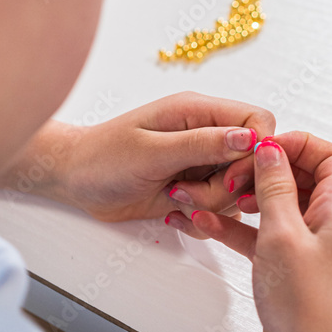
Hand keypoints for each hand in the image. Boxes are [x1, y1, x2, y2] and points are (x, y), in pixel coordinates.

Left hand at [3, 93, 274, 221]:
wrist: (73, 180)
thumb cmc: (102, 157)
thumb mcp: (152, 152)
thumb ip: (201, 145)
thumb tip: (249, 138)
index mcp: (197, 112)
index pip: (257, 122)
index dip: (256, 153)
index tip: (230, 176)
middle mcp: (204, 136)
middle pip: (251, 164)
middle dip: (225, 187)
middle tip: (187, 191)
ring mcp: (199, 164)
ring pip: (235, 192)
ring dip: (209, 205)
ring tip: (173, 197)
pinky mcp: (192, 189)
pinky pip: (217, 211)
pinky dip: (199, 219)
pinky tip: (171, 212)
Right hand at [177, 133, 331, 331]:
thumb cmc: (312, 310)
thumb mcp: (284, 235)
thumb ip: (275, 187)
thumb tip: (271, 150)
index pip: (327, 155)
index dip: (293, 144)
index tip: (259, 148)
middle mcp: (331, 223)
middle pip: (299, 176)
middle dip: (262, 169)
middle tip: (232, 175)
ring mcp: (311, 246)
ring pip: (276, 205)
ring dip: (245, 198)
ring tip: (215, 197)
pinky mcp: (291, 267)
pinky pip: (262, 234)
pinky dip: (237, 227)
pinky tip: (208, 224)